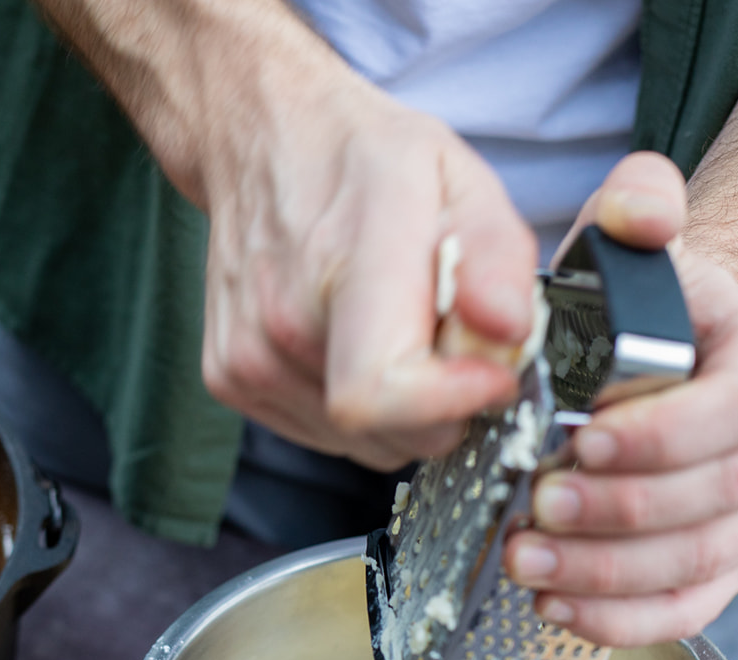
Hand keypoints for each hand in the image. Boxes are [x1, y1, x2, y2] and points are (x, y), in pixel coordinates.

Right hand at [195, 67, 537, 469]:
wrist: (257, 137)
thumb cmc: (359, 157)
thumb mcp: (458, 173)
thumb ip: (498, 254)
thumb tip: (508, 331)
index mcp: (347, 258)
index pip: (382, 390)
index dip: (451, 403)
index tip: (490, 373)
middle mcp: (284, 315)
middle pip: (390, 431)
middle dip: (445, 405)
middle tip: (450, 341)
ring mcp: (248, 355)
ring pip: (363, 444)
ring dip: (402, 410)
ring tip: (396, 331)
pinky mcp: (229, 379)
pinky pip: (326, 436)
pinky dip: (359, 409)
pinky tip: (354, 343)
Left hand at [506, 153, 737, 645]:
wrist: (653, 357)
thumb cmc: (634, 303)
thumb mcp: (625, 240)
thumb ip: (637, 204)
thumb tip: (644, 211)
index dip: (665, 436)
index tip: (581, 443)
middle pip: (725, 497)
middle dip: (624, 514)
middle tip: (535, 509)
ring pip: (706, 563)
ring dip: (610, 574)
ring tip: (527, 561)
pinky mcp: (733, 566)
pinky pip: (690, 610)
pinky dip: (621, 619)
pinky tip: (556, 608)